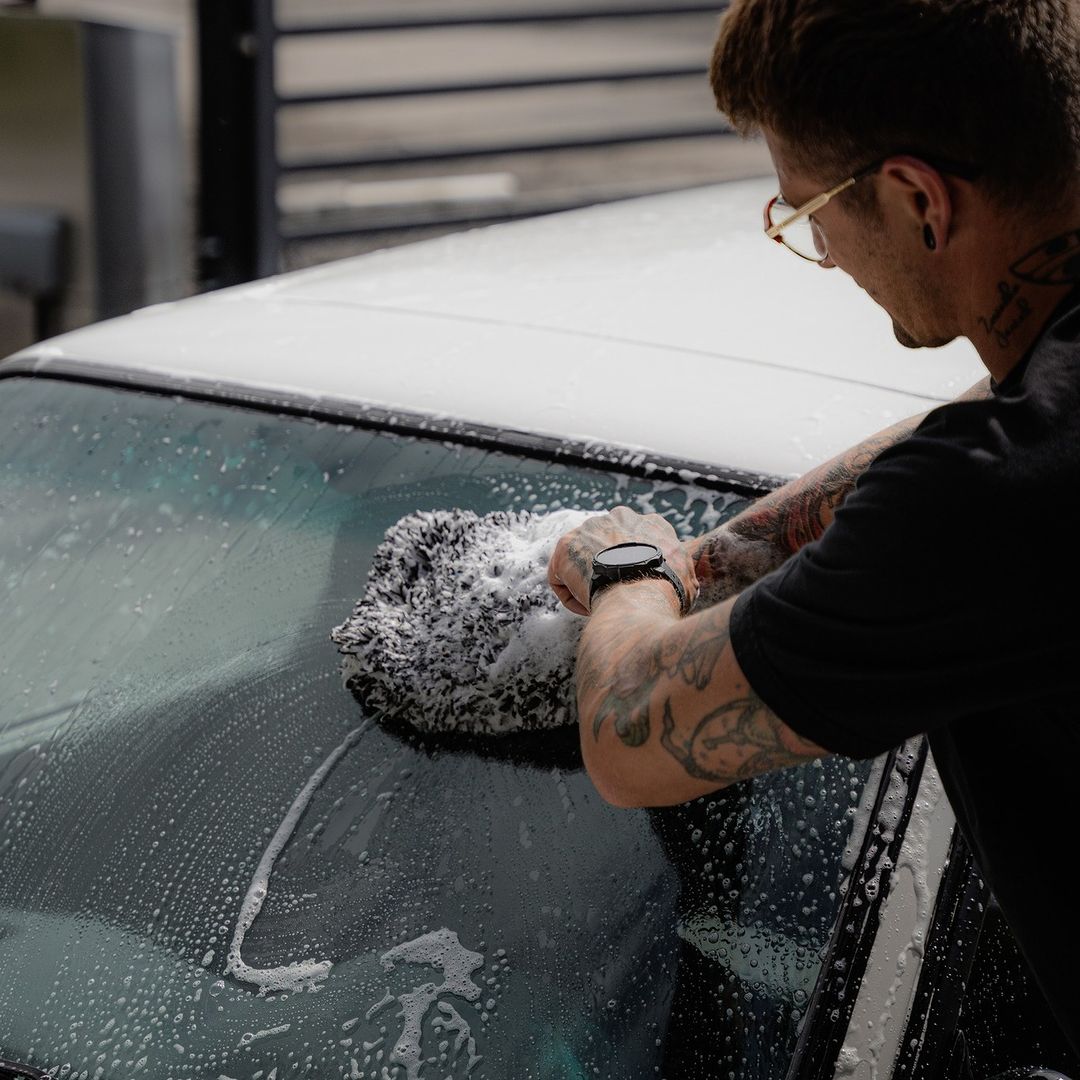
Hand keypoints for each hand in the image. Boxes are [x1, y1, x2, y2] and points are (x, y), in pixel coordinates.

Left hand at [547, 505, 697, 615]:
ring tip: (601, 605)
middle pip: (607, 547)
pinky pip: (561, 576)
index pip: (637, 542)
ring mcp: (590, 527)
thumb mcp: (687, 582)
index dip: (634, 568)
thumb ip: (681, 577)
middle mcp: (620, 517)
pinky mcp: (565, 545)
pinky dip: (571, 597)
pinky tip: (587, 608)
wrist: (641, 596)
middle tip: (614, 595)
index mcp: (652, 523)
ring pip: (583, 562)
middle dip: (608, 571)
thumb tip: (687, 586)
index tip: (635, 588)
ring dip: (588, 584)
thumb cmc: (669, 595)